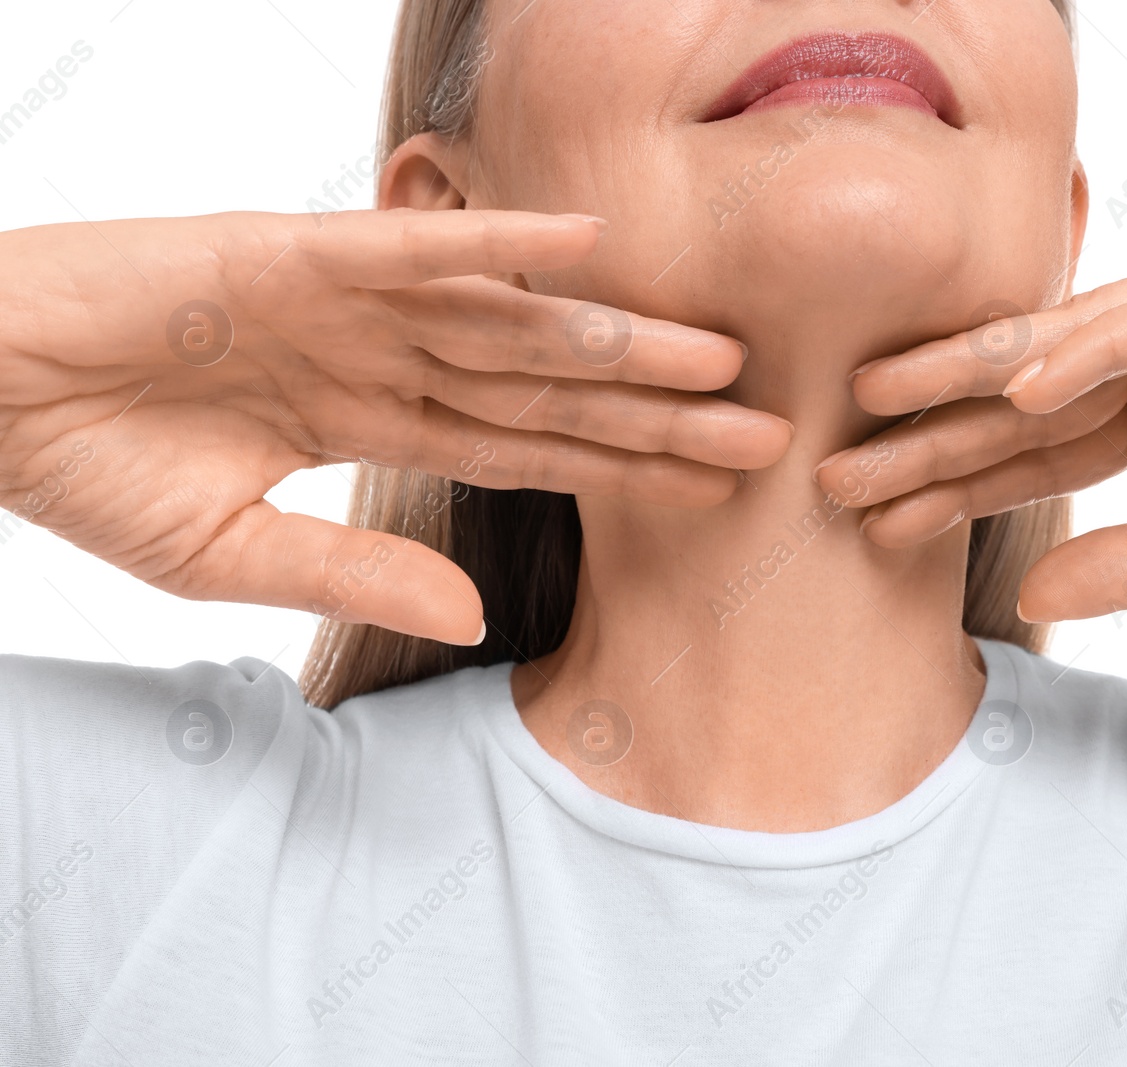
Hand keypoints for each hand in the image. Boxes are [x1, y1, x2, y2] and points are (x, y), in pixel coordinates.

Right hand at [0, 209, 789, 643]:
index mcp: (370, 423)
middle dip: (654, 409)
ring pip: (509, 323)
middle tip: (764, 425)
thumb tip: (476, 618)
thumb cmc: (90, 466)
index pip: (527, 448)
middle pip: (546, 388)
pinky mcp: (292, 254)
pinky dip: (503, 247)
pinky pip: (418, 249)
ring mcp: (347, 304)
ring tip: (717, 357)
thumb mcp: (234, 553)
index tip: (711, 487)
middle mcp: (382, 357)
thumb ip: (356, 574)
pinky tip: (592, 248)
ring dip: (614, 338)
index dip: (623, 465)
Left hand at [820, 242, 1126, 620]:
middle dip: (934, 423)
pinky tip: (1018, 383)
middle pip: (1031, 391)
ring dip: (980, 367)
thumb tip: (1036, 597)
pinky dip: (1098, 341)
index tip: (872, 515)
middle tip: (834, 453)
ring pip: (1079, 337)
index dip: (954, 481)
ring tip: (884, 398)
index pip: (1039, 450)